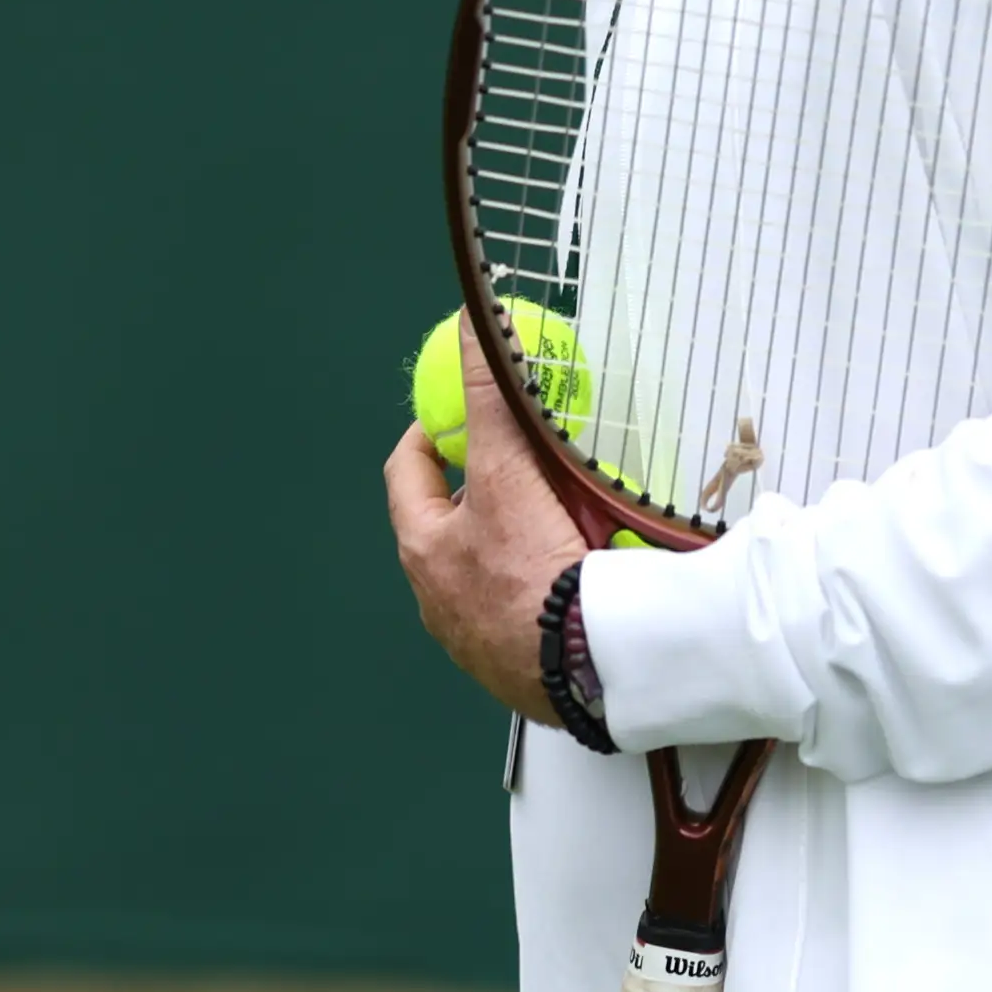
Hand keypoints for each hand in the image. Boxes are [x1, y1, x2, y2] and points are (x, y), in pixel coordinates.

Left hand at [384, 319, 587, 725]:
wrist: (583, 665)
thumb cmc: (533, 574)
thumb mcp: (509, 474)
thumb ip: (492, 399)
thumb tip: (474, 326)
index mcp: (423, 549)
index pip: (407, 473)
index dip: (429, 435)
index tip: (459, 416)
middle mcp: (437, 596)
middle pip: (451, 521)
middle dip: (485, 488)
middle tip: (527, 465)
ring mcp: (475, 635)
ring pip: (488, 567)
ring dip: (516, 539)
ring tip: (564, 519)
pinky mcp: (518, 664)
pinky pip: (526, 608)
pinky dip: (545, 584)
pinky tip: (581, 576)